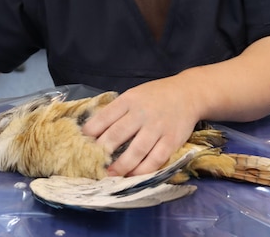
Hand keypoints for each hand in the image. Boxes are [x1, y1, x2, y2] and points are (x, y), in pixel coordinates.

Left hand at [80, 78, 199, 176]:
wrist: (188, 93)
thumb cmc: (155, 96)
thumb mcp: (133, 95)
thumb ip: (116, 111)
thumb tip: (92, 131)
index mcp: (129, 100)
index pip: (104, 117)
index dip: (90, 133)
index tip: (81, 145)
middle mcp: (142, 113)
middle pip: (117, 134)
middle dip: (102, 151)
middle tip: (92, 164)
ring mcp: (157, 127)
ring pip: (136, 150)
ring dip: (121, 166)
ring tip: (110, 175)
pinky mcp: (171, 141)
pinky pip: (155, 159)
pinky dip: (143, 170)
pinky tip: (132, 176)